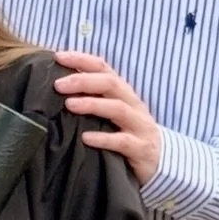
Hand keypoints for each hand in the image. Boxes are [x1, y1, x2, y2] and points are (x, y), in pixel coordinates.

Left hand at [53, 51, 160, 184]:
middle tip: (58, 85)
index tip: (58, 57)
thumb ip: (93, 99)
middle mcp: (133, 105)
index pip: (103, 68)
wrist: (160, 162)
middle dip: (83, 81)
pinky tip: (85, 138)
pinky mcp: (141, 148)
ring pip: (117, 109)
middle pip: (111, 84)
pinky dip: (103, 138)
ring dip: (92, 104)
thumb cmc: (127, 135)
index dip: (82, 60)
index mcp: (123, 93)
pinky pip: (122, 141)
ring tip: (69, 104)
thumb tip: (60, 86)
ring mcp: (139, 126)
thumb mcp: (111, 114)